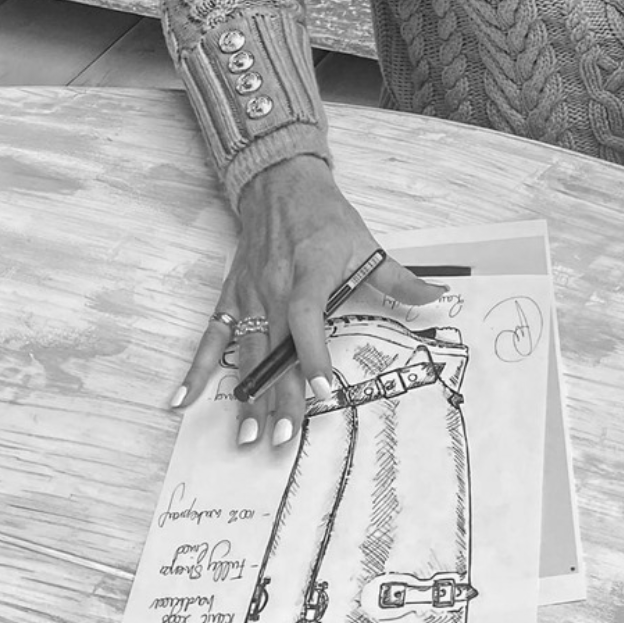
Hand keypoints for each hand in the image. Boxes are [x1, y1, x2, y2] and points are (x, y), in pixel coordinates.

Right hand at [169, 155, 443, 446]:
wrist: (280, 185)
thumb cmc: (327, 218)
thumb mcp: (367, 243)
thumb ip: (401, 279)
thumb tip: (441, 299)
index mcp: (310, 272)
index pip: (307, 316)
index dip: (313, 354)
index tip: (323, 390)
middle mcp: (274, 286)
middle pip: (275, 347)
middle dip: (278, 395)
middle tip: (281, 438)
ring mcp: (248, 294)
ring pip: (246, 351)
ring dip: (245, 395)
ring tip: (247, 435)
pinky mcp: (231, 297)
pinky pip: (211, 337)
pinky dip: (196, 369)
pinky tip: (182, 401)